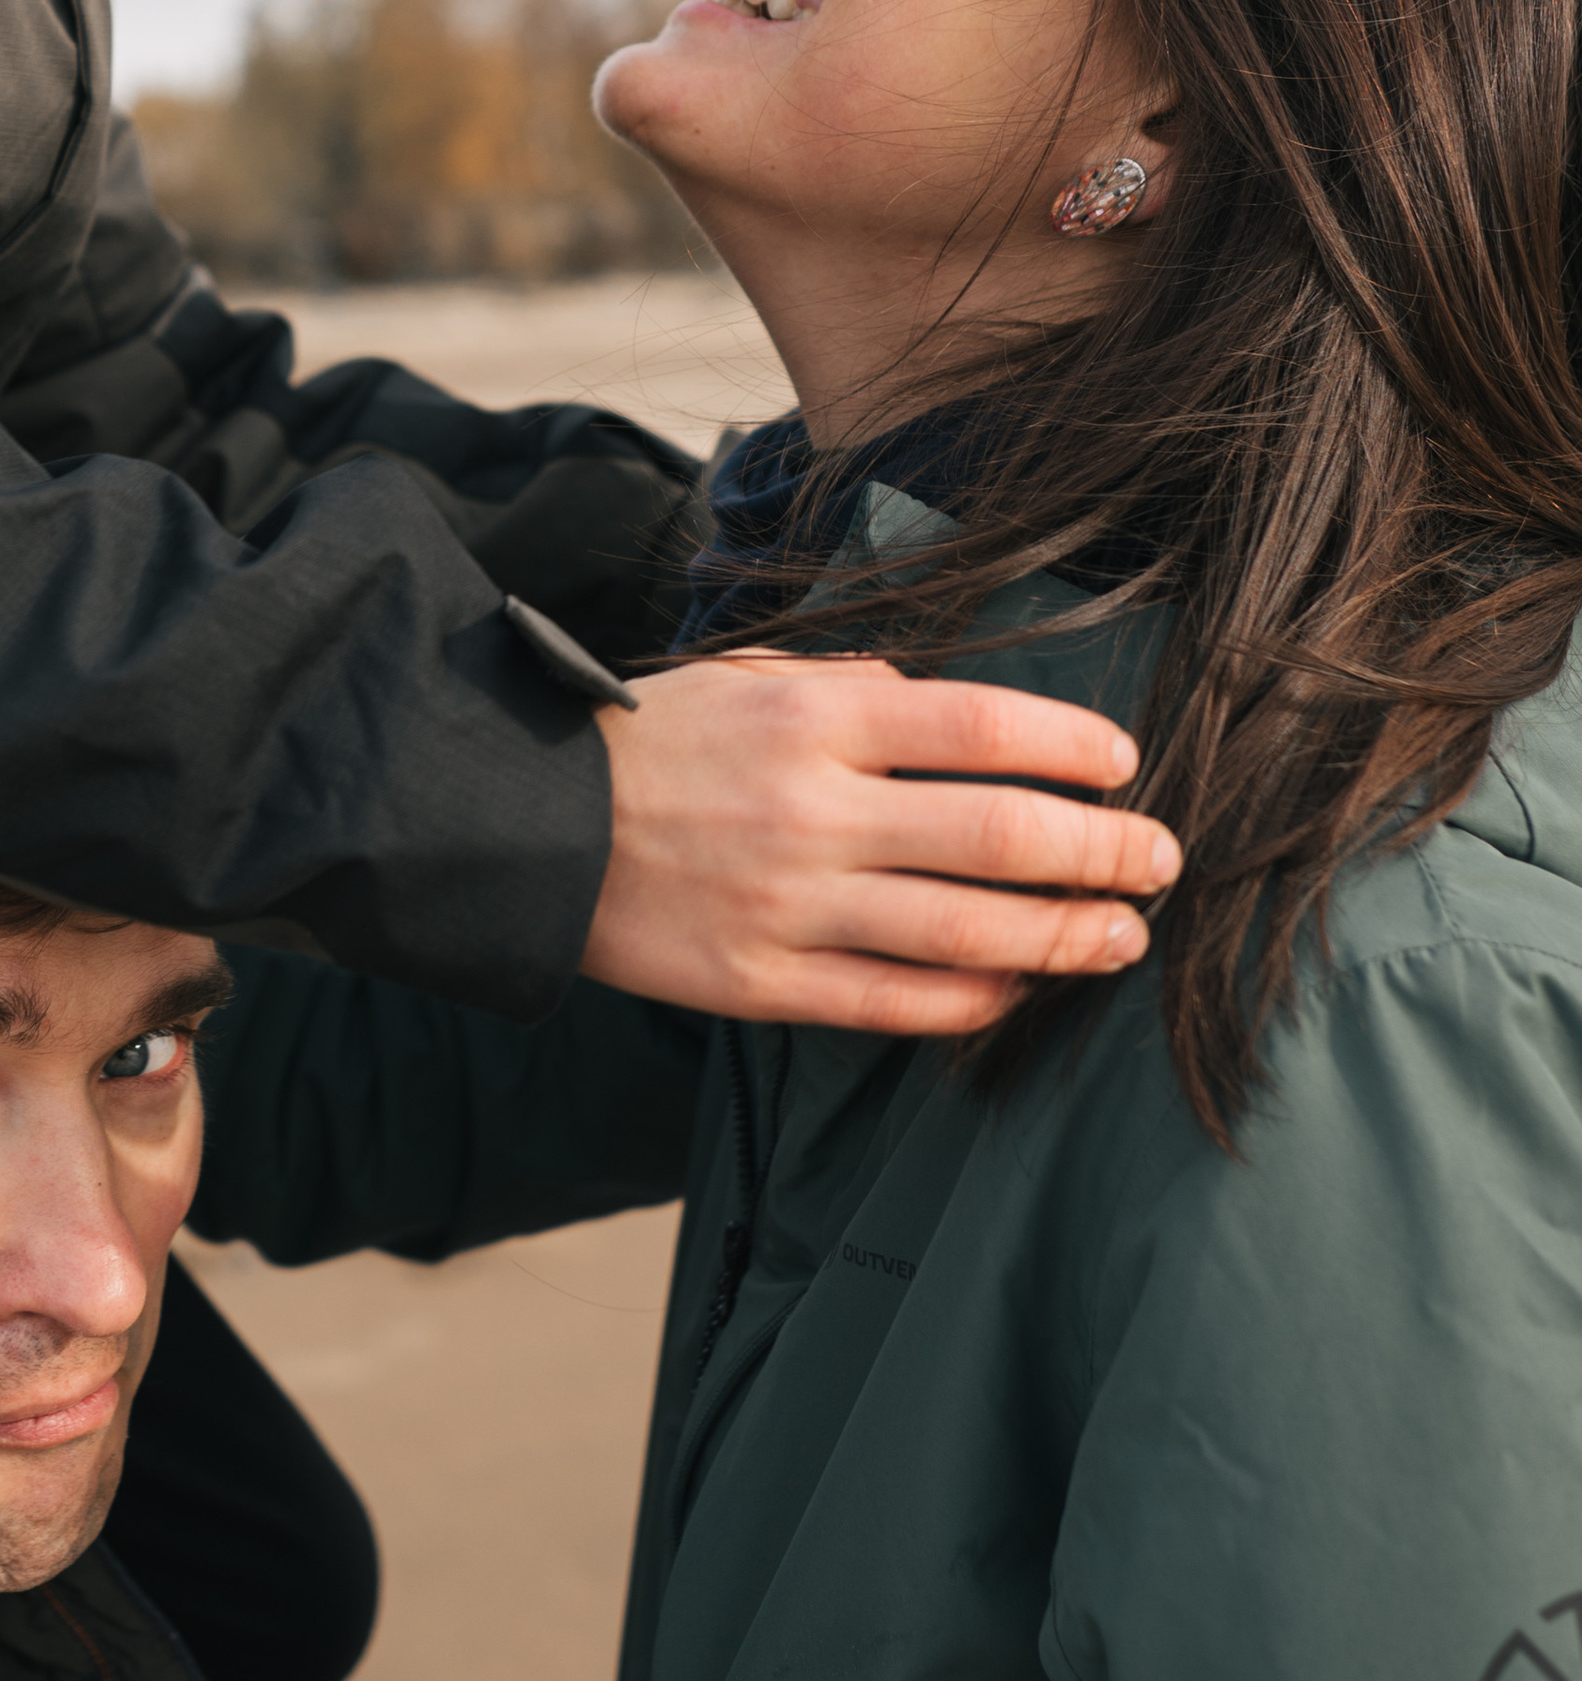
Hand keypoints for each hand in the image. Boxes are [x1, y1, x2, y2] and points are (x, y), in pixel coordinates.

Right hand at [580, 651, 1179, 1033]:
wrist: (521, 826)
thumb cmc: (648, 741)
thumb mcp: (746, 676)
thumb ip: (855, 686)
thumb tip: (960, 718)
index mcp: (813, 717)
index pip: (980, 725)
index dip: (1071, 747)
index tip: (1124, 763)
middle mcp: (812, 809)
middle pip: (998, 834)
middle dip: (1102, 851)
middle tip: (1159, 860)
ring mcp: (788, 904)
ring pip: (966, 932)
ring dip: (1063, 935)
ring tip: (1119, 936)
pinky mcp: (761, 984)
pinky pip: (895, 1004)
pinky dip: (971, 1003)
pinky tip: (1016, 991)